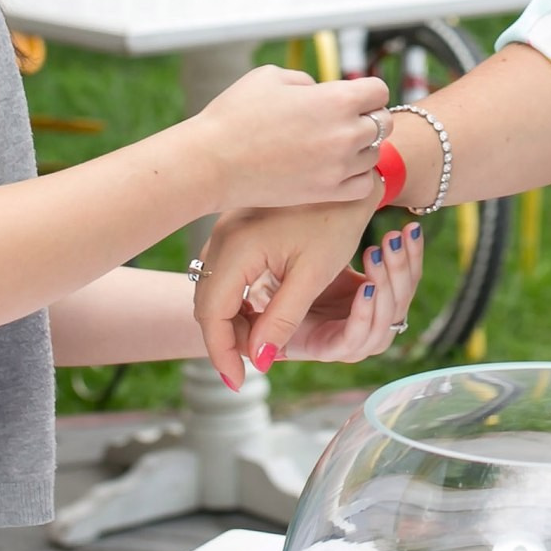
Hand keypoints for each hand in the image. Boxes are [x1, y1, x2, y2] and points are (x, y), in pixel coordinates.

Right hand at [187, 66, 392, 211]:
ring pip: (374, 154)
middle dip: (367, 117)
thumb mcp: (271, 77)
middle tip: (343, 120)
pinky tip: (336, 169)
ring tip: (334, 145)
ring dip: (361, 147)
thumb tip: (320, 92)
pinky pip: (364, 185)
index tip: (352, 95)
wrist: (211, 162)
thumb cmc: (235, 115)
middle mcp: (344, 133)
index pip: (379, 91)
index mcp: (335, 99)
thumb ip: (307, 81)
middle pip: (383, 122)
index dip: (366, 90)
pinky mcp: (326, 193)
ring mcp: (338, 166)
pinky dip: (357, 176)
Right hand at [196, 199, 400, 380]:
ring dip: (231, 322)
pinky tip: (259, 314)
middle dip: (225, 341)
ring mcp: (225, 233)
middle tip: (247, 367)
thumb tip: (260, 360)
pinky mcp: (235, 231)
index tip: (237, 381)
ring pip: (214, 292)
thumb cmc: (334, 217)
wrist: (343, 168)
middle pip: (207, 305)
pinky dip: (236, 300)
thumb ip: (282, 319)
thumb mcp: (312, 274)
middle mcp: (222, 240)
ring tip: (256, 345)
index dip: (222, 353)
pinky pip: (224, 275)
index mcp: (237, 250)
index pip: (212, 316)